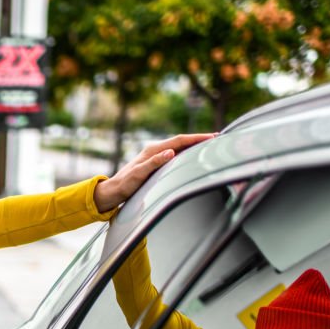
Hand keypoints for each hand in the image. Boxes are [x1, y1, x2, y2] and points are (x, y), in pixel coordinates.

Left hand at [94, 133, 215, 211]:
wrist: (113, 191)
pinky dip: (185, 152)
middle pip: (181, 141)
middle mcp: (154, 151)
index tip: (211, 137)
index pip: (179, 140)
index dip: (196, 138)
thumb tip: (170, 152)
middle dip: (198, 139)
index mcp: (152, 150)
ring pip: (178, 147)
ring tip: (208, 145)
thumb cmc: (125, 185)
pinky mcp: (155, 163)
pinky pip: (174, 154)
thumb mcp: (139, 175)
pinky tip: (191, 156)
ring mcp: (154, 156)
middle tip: (216, 138)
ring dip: (193, 145)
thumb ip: (154, 163)